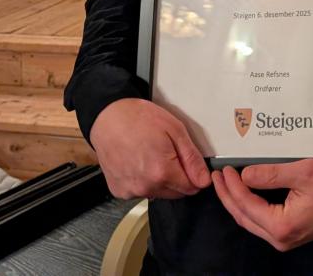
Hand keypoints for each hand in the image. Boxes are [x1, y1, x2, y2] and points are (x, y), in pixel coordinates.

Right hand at [88, 98, 209, 198]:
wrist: (108, 117)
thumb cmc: (139, 119)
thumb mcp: (175, 130)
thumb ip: (192, 159)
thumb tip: (204, 179)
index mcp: (162, 172)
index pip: (191, 188)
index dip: (194, 175)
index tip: (188, 163)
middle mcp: (146, 187)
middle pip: (175, 194)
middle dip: (178, 178)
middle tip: (168, 154)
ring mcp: (130, 190)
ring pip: (158, 193)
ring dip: (160, 180)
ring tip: (150, 156)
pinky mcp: (119, 191)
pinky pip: (140, 191)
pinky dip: (143, 181)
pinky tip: (137, 162)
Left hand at [211, 159, 312, 250]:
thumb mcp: (303, 172)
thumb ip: (271, 174)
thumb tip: (244, 176)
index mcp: (282, 226)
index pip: (246, 205)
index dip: (232, 186)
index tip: (225, 169)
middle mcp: (281, 238)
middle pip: (243, 217)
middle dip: (227, 196)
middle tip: (218, 177)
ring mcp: (286, 239)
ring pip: (251, 221)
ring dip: (237, 202)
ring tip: (227, 183)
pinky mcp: (291, 233)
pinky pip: (262, 222)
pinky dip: (250, 207)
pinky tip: (246, 193)